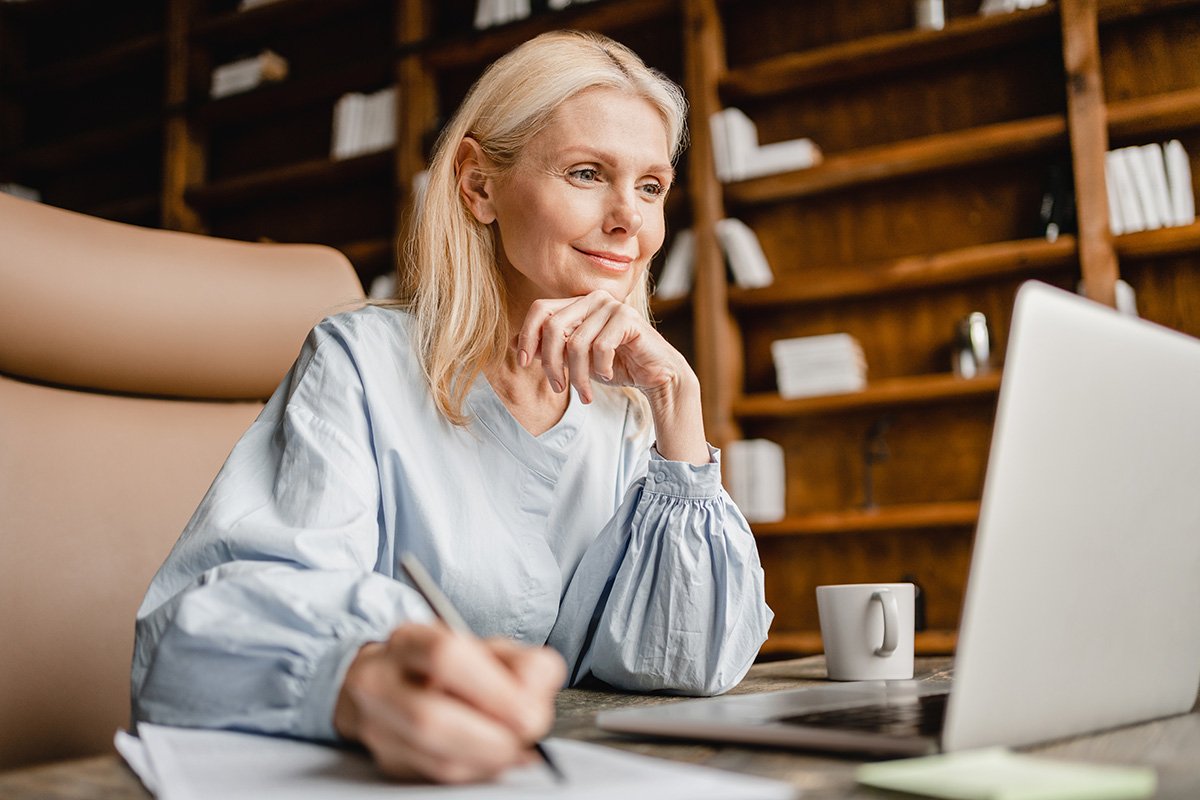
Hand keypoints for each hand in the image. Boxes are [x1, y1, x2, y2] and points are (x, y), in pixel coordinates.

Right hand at [333, 624, 564, 783]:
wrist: (399, 682)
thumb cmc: (453, 666)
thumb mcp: (492, 649)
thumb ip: (524, 666)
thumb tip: (535, 705)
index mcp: (409, 640)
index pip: (445, 657)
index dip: (493, 691)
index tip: (529, 711)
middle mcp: (380, 681)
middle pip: (431, 718)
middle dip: (491, 738)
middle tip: (524, 738)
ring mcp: (378, 726)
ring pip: (434, 759)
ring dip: (488, 760)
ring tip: (514, 748)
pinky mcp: (388, 761)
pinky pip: (438, 778)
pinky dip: (477, 772)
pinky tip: (494, 759)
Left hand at [516, 290, 689, 403]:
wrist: (655, 376)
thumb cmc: (616, 366)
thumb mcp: (575, 360)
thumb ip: (550, 348)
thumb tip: (516, 343)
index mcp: (578, 303)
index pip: (540, 309)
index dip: (528, 336)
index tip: (525, 364)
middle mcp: (593, 299)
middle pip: (553, 326)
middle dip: (551, 363)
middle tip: (558, 387)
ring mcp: (612, 305)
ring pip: (576, 343)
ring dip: (578, 376)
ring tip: (585, 393)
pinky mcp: (628, 318)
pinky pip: (600, 347)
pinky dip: (600, 369)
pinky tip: (608, 376)